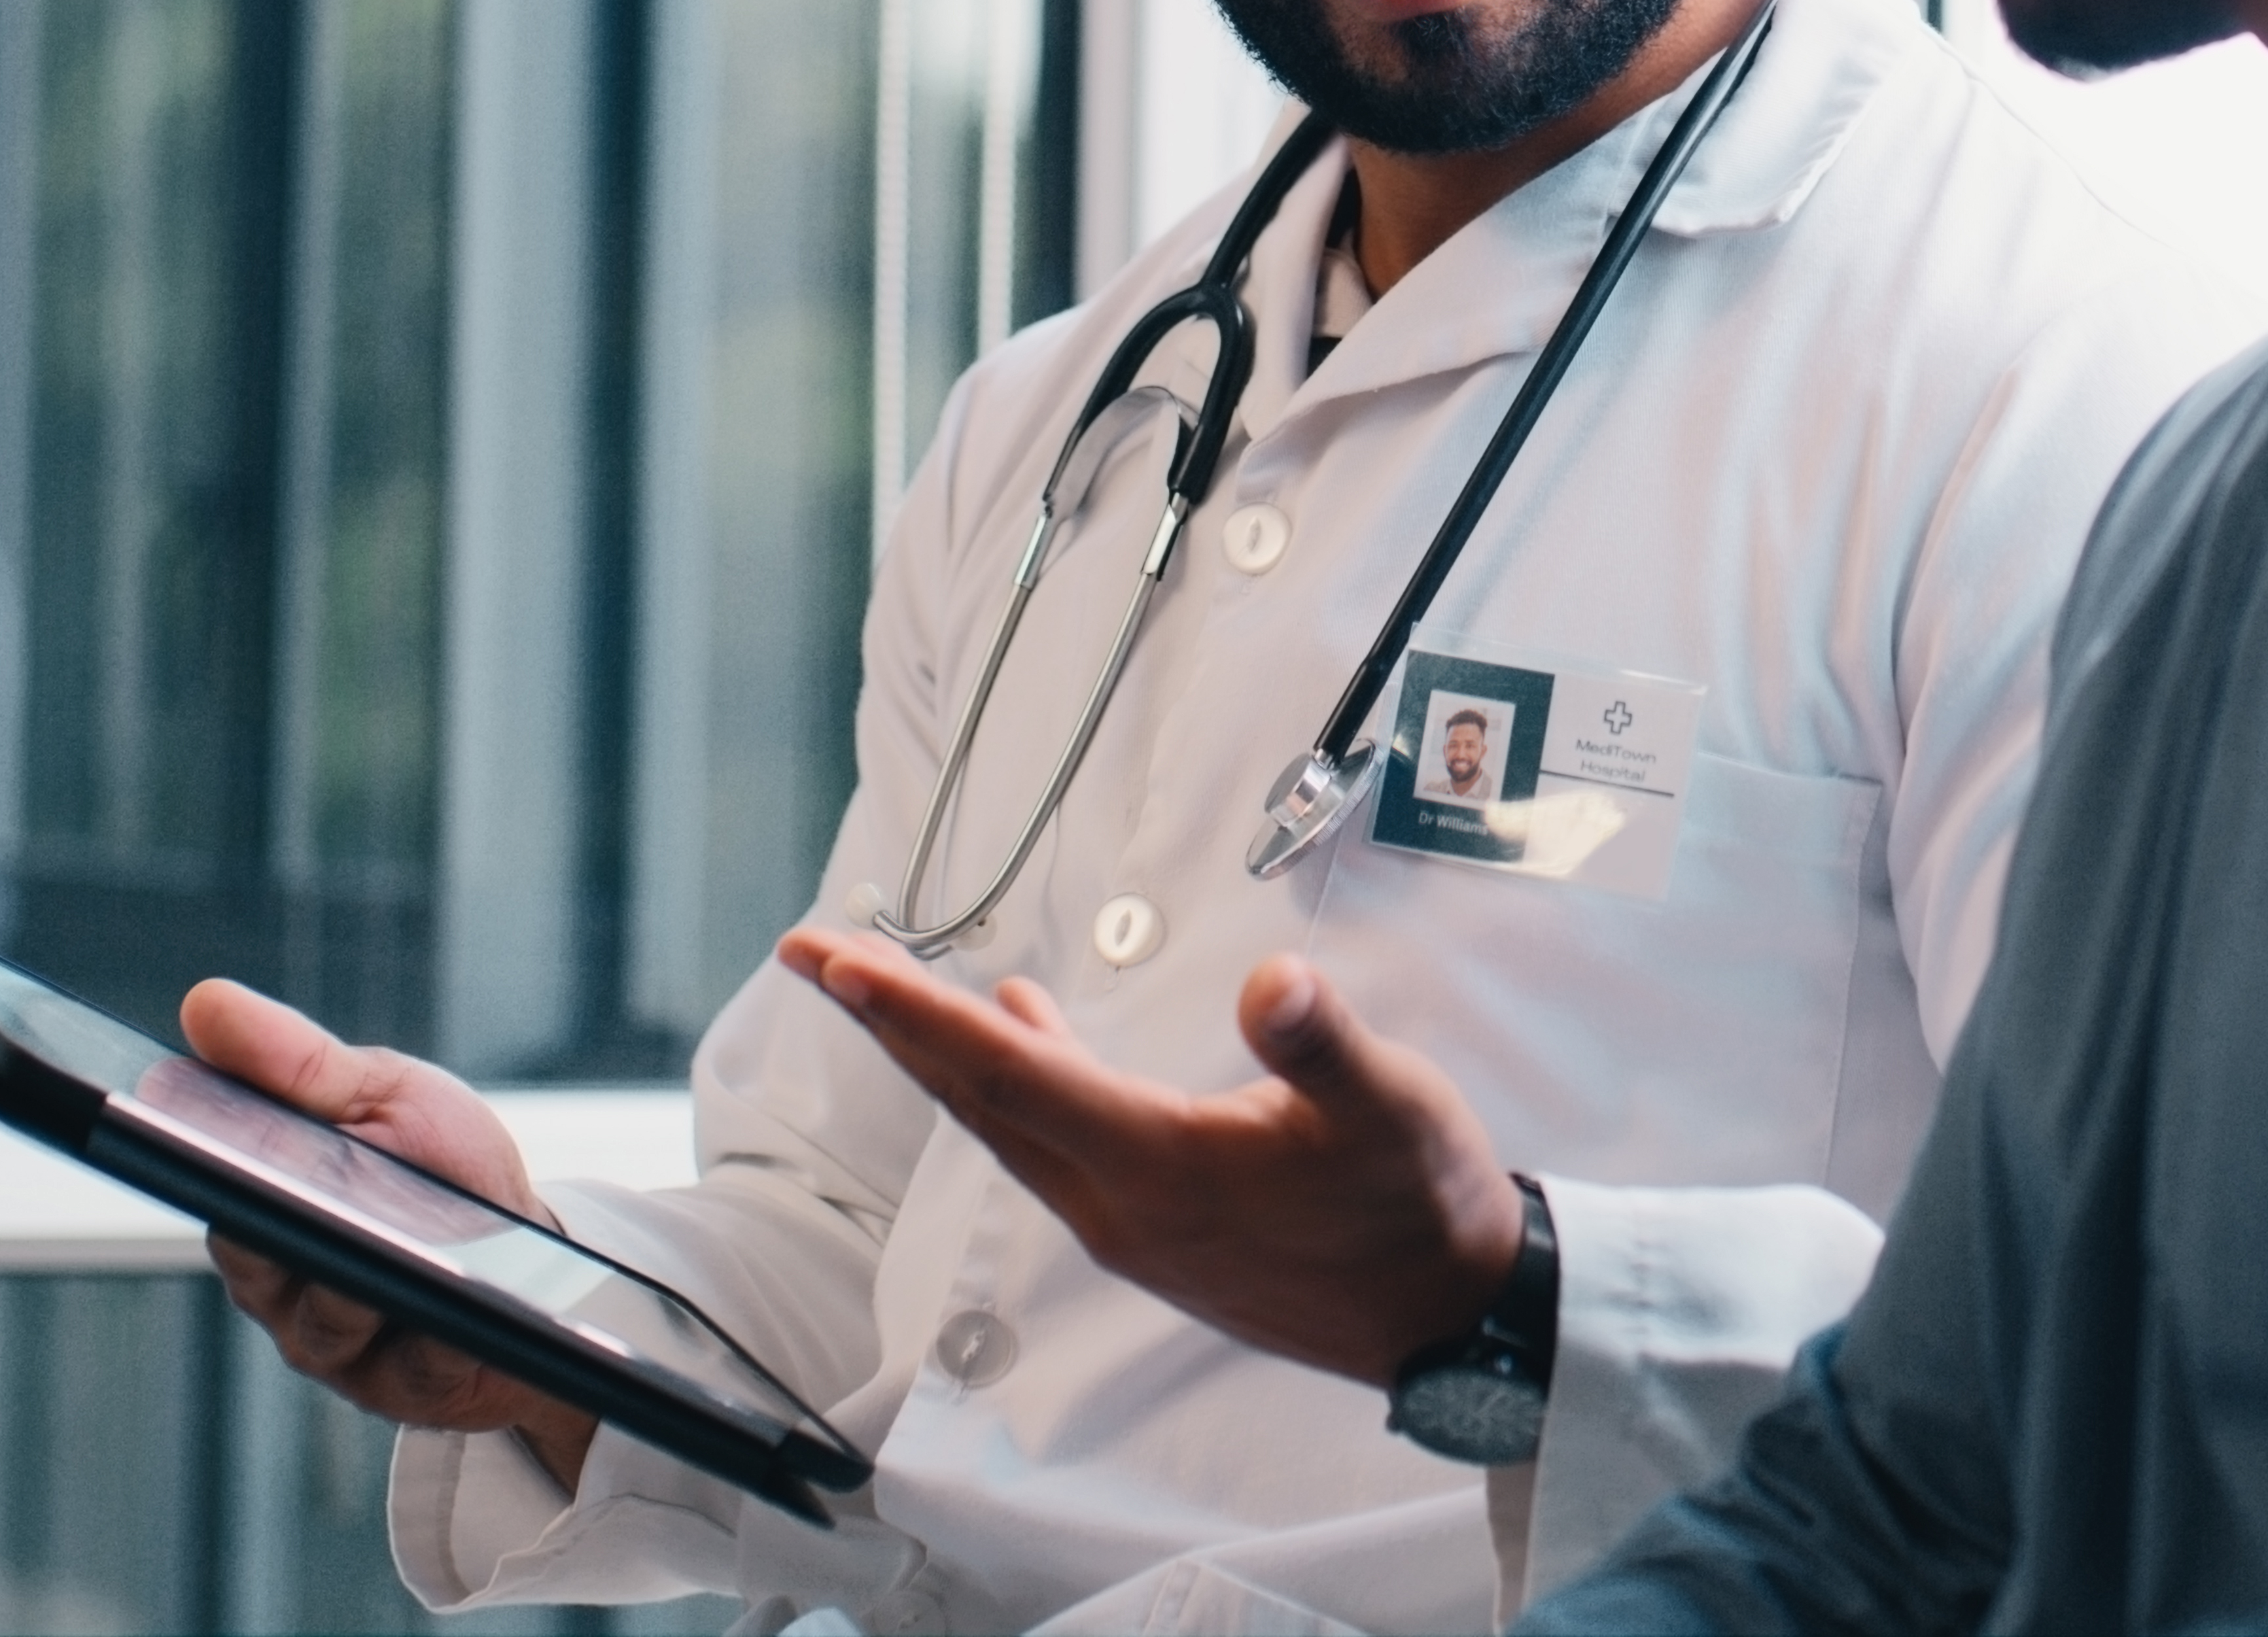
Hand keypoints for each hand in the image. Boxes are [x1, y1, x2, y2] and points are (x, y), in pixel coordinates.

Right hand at [179, 979, 600, 1491]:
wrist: (531, 1252)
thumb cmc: (441, 1164)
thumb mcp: (381, 1094)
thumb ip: (296, 1063)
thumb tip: (205, 1002)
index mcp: (260, 1204)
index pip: (215, 1188)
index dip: (207, 1168)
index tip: (208, 1142)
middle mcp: (279, 1283)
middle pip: (262, 1260)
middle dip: (289, 1227)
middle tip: (313, 1197)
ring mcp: (334, 1341)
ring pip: (329, 1317)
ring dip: (363, 1281)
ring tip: (400, 1250)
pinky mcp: (399, 1386)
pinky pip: (411, 1363)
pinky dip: (437, 1331)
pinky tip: (462, 1309)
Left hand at [776, 927, 1524, 1384]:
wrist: (1452, 1315)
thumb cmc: (1420, 1205)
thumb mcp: (1387, 1104)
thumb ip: (1320, 1044)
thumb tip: (1273, 984)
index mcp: (1157, 1167)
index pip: (1008, 1075)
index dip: (916, 1013)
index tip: (838, 963)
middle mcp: (1120, 1204)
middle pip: (979, 1097)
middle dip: (891, 1021)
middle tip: (815, 951)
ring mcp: (1132, 1223)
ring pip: (1010, 1121)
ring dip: (944, 1050)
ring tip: (887, 987)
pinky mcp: (1156, 1226)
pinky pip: (1055, 1141)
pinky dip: (1019, 1080)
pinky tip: (1030, 1027)